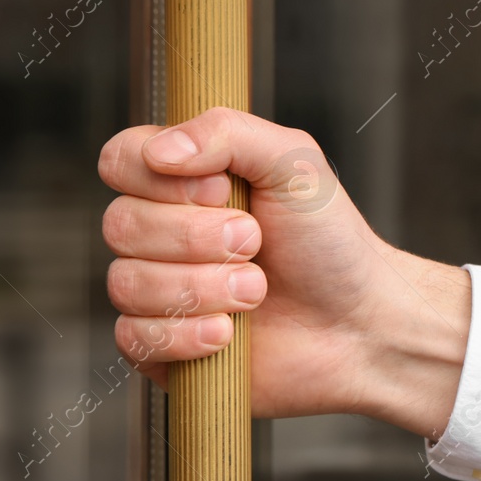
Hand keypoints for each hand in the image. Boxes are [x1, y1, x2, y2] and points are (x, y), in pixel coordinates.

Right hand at [98, 107, 471, 438]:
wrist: (361, 326)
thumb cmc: (330, 243)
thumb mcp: (293, 162)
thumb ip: (226, 132)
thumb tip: (158, 152)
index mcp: (179, 181)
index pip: (119, 161)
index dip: (162, 180)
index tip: (221, 190)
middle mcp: (158, 234)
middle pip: (120, 225)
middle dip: (196, 238)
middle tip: (255, 244)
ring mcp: (155, 293)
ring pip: (126, 284)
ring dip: (200, 288)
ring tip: (255, 291)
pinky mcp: (161, 348)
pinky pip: (134, 338)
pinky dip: (185, 335)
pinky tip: (228, 336)